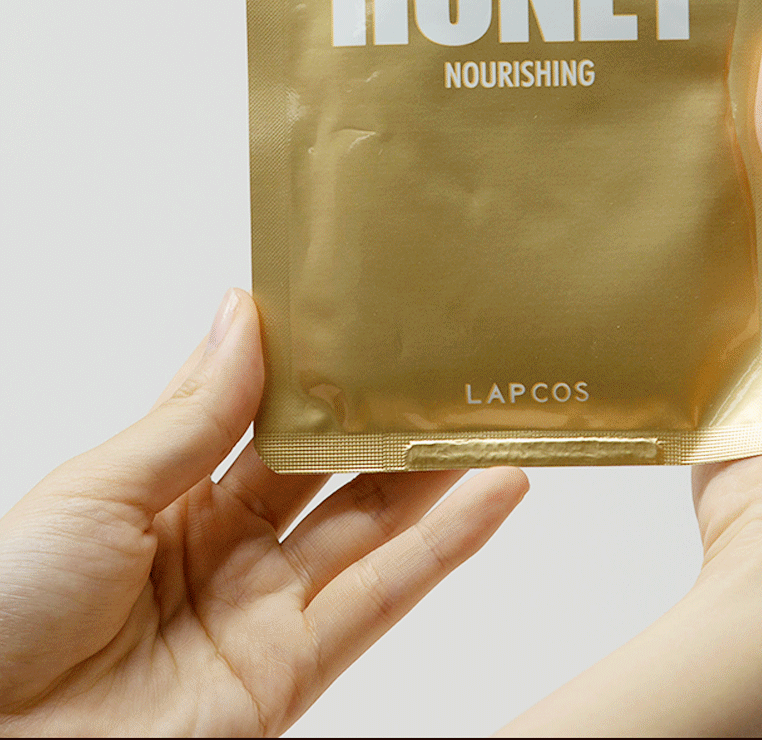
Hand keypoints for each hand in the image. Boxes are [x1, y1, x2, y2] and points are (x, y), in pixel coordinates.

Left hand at [0, 291, 527, 737]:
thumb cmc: (1, 611)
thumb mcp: (97, 490)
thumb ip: (192, 416)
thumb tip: (245, 315)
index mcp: (163, 494)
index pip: (255, 412)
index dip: (307, 363)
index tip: (361, 305)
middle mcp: (220, 548)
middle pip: (324, 467)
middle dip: (383, 411)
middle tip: (445, 351)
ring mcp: (259, 610)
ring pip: (367, 525)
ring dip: (433, 469)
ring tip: (488, 407)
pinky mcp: (287, 674)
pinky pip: (379, 599)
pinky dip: (445, 546)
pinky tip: (495, 492)